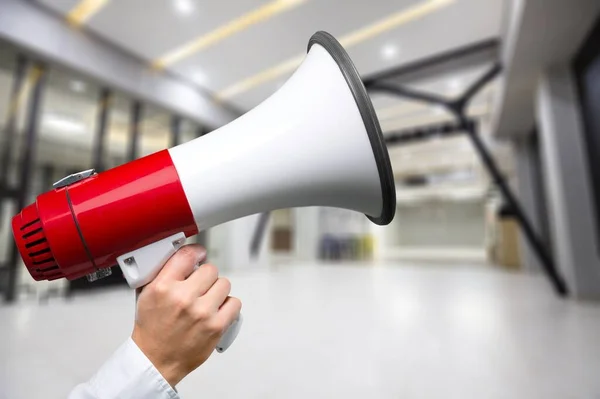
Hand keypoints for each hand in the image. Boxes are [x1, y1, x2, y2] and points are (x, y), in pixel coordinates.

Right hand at [132, 244, 241, 386]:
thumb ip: (165, 273)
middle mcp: (183, 298)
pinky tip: (217, 310)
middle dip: (206, 277)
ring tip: (208, 300)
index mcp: (163, 287)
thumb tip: (186, 257)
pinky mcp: (216, 326)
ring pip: (224, 284)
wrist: (155, 360)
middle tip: (200, 287)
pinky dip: (228, 306)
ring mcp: (201, 312)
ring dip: (218, 291)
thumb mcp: (147, 294)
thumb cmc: (152, 329)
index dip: (197, 252)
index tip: (199, 255)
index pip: (187, 255)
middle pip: (210, 269)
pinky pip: (234, 303)